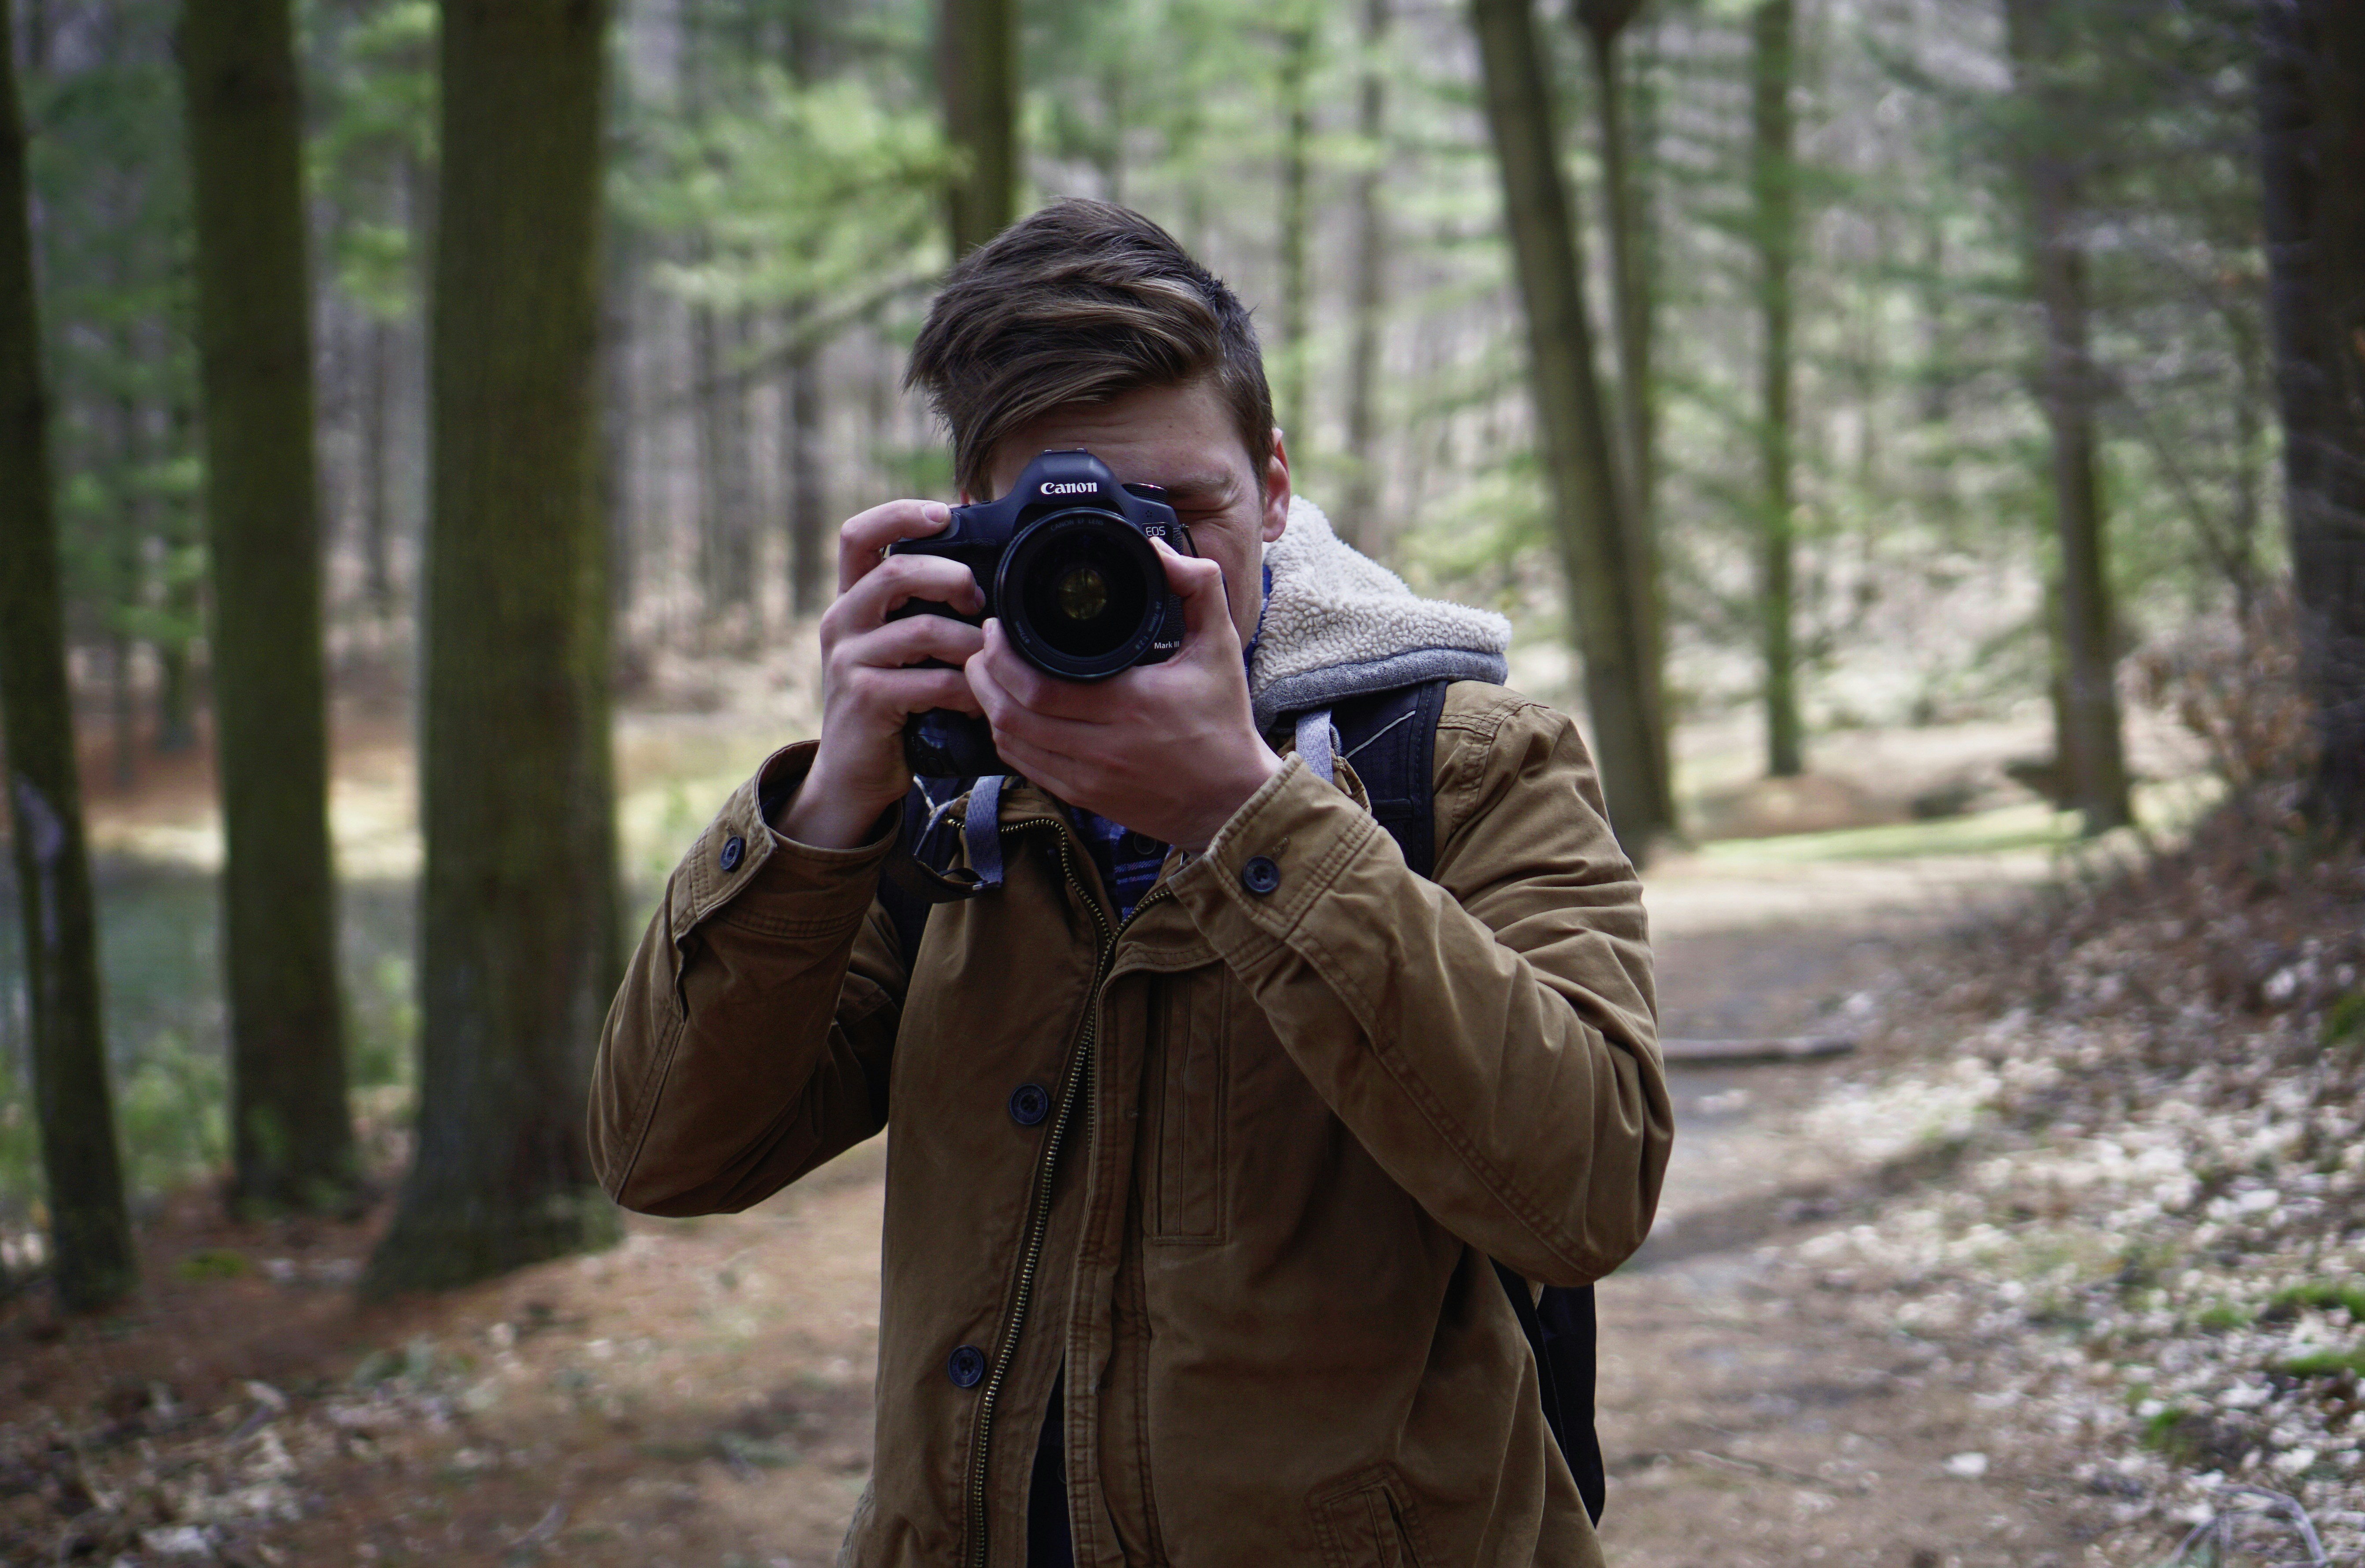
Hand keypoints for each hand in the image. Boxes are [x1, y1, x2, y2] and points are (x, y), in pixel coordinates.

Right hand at [775, 500, 986, 848]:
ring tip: (987, 662)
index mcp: (850, 600)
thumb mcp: (899, 647)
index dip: (899, 514)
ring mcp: (849, 660)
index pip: (858, 535)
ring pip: (922, 629)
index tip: (943, 513)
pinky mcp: (864, 698)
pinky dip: (964, 690)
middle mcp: (841, 621)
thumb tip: (977, 566)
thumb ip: (921, 608)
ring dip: (969, 644)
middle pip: (896, 572)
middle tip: (980, 603)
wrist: (854, 774)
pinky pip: (929, 682)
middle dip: (952, 579)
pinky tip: (977, 702)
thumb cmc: (892, 704)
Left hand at [965, 540, 1282, 851]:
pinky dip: (1007, 739)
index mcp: (1131, 703)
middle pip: (1012, 713)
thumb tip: (1160, 550)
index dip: (1002, 655)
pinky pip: (1025, 767)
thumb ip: (1199, 587)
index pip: (1038, 685)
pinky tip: (1006, 714)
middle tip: (983, 646)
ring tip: (987, 675)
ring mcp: (1089, 777)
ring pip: (1011, 742)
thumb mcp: (1221, 646)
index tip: (997, 627)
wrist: (1231, 799)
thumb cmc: (1223, 721)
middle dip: (984, 675)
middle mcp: (1103, 746)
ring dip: (988, 707)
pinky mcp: (1084, 797)